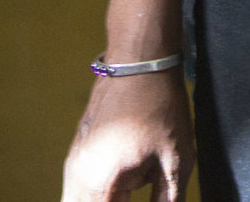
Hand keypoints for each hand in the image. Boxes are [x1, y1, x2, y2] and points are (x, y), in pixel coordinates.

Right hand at [62, 70, 193, 201]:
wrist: (139, 61)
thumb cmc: (159, 106)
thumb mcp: (175, 160)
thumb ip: (167, 200)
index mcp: (101, 181)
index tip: (145, 201)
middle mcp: (78, 175)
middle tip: (130, 195)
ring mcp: (74, 162)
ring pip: (77, 201)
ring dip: (101, 199)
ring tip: (126, 190)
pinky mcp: (77, 152)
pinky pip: (78, 189)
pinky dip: (96, 196)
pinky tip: (120, 190)